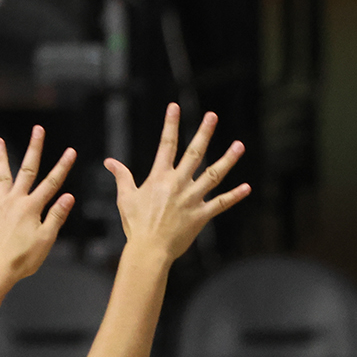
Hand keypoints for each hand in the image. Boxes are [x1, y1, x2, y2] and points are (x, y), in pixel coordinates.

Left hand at [0, 126, 76, 283]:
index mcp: (32, 207)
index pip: (52, 182)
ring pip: (1, 177)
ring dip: (0, 158)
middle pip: (27, 170)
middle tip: (38, 130)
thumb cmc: (23, 259)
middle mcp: (15, 202)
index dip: (63, 166)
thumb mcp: (47, 239)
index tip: (70, 151)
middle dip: (34, 148)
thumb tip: (68, 196)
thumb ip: (57, 216)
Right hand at [106, 103, 248, 261]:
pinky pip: (221, 203)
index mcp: (159, 177)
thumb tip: (109, 162)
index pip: (166, 144)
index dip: (170, 124)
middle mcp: (178, 184)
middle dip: (204, 133)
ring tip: (239, 145)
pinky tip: (247, 187)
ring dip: (228, 159)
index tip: (175, 107)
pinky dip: (234, 196)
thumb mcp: (125, 197)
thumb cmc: (136, 224)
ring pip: (214, 174)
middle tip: (212, 116)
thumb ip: (122, 176)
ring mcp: (192, 198)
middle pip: (194, 153)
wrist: (149, 249)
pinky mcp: (202, 215)